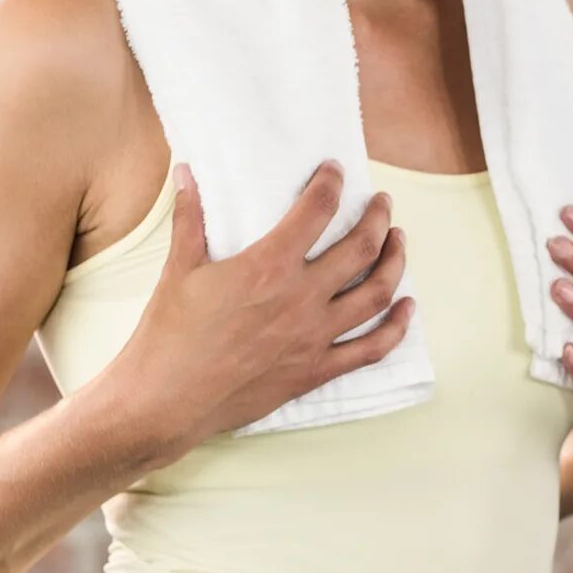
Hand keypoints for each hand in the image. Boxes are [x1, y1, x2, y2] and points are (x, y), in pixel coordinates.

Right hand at [103, 161, 413, 455]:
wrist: (167, 400)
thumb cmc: (169, 335)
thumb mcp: (178, 269)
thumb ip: (190, 218)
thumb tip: (185, 173)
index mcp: (268, 266)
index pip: (317, 211)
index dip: (332, 184)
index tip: (336, 172)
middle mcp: (301, 298)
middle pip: (361, 248)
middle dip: (378, 218)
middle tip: (383, 203)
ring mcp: (314, 337)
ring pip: (376, 294)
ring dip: (396, 263)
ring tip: (399, 242)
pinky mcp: (315, 370)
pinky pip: (371, 349)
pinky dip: (395, 328)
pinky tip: (406, 309)